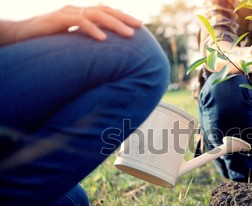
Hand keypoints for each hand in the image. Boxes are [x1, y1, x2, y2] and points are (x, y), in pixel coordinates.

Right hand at [13, 5, 141, 42]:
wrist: (19, 36)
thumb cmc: (46, 43)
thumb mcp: (71, 43)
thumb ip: (86, 45)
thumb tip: (105, 57)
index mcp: (81, 15)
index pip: (106, 12)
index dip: (122, 17)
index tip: (139, 26)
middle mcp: (76, 10)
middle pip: (105, 10)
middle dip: (124, 18)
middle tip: (140, 27)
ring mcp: (67, 12)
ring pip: (96, 14)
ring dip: (115, 25)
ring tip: (129, 35)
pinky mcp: (58, 19)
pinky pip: (79, 21)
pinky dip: (93, 30)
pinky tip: (104, 39)